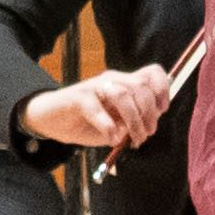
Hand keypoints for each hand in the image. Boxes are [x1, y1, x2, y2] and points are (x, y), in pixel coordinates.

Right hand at [23, 63, 178, 155]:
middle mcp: (111, 80)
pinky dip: (108, 127)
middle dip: (149, 114)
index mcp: (124, 82)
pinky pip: (97, 108)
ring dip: (133, 121)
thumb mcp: (117, 124)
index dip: (163, 90)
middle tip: (145, 135)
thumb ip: (134, 121)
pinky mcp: (77, 97)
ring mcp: (94, 87)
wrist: (52, 120)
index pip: (151, 74)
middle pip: (141, 86)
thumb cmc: (87, 122)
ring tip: (132, 140)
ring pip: (123, 94)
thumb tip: (150, 125)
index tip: (162, 111)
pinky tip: (111, 138)